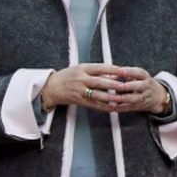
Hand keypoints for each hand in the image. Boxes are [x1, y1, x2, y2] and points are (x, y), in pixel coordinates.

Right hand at [43, 64, 168, 114]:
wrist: (52, 87)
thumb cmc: (68, 76)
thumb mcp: (81, 68)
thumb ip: (97, 71)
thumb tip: (115, 74)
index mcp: (82, 69)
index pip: (100, 68)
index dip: (112, 70)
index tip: (123, 71)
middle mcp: (81, 80)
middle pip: (99, 82)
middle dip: (112, 84)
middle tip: (124, 86)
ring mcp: (80, 91)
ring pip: (97, 95)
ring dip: (110, 98)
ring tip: (121, 98)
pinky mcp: (80, 101)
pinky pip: (94, 105)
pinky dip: (104, 107)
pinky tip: (113, 108)